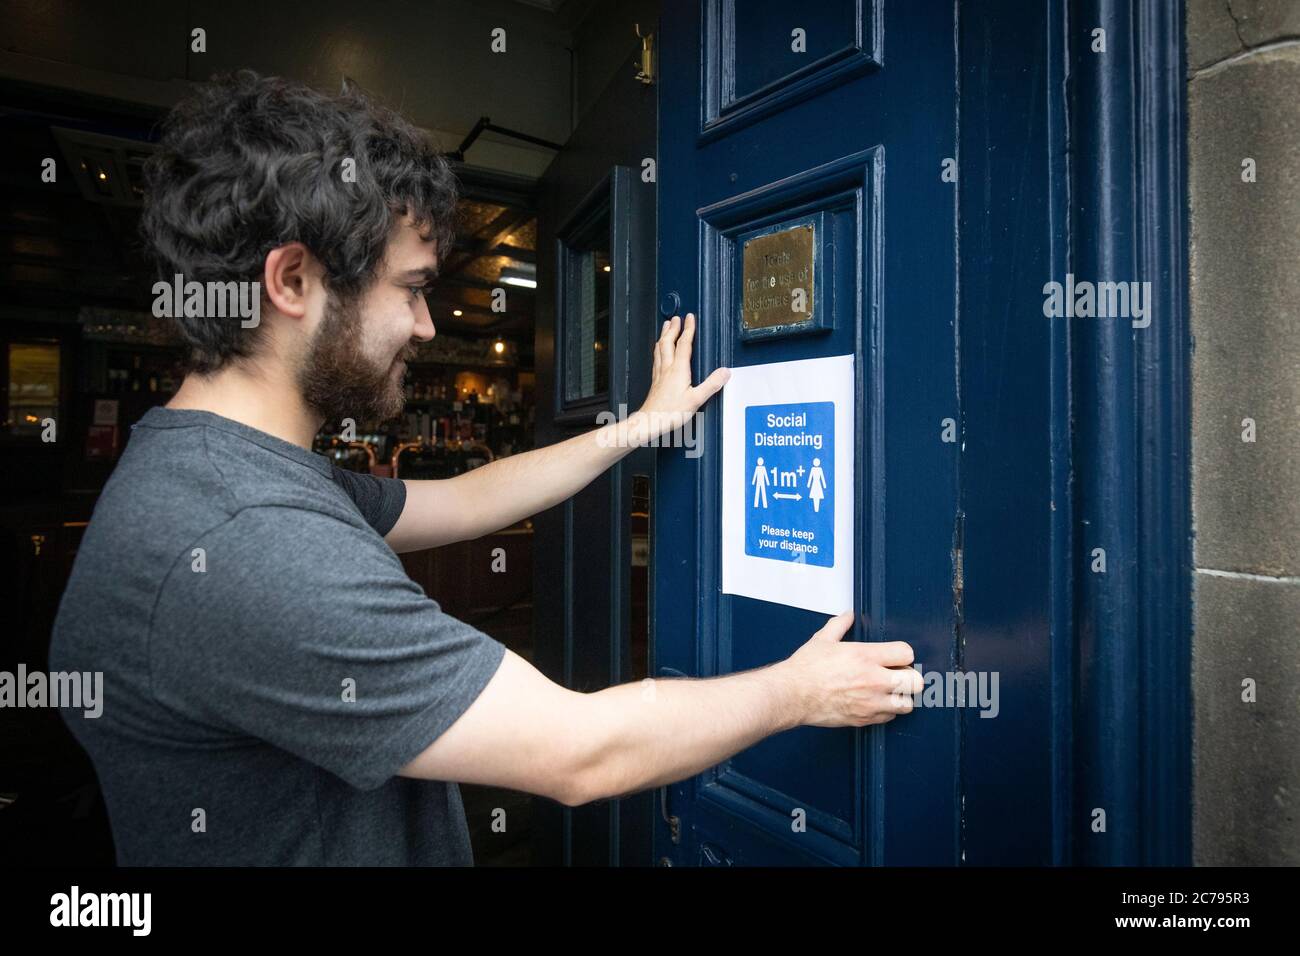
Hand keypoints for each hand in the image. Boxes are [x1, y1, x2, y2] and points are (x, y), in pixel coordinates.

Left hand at [634, 313, 729, 441]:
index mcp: (678, 370)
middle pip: (668, 342)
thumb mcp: (696, 399)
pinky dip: (659, 349)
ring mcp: (659, 374)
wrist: (651, 421)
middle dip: (673, 328)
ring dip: (664, 336)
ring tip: (665, 327)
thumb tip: (724, 372)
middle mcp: (667, 368)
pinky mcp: (655, 381)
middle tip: (676, 318)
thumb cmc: (670, 413)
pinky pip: (656, 359)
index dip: (688, 330)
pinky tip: (658, 351)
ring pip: (660, 349)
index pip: (684, 344)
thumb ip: (711, 385)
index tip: (690, 318)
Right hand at [780, 611, 921, 727]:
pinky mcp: (864, 719)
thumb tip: (848, 615)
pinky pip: (890, 717)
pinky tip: (875, 702)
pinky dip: (886, 711)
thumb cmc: (805, 669)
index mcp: (865, 656)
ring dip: (901, 697)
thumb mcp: (823, 639)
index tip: (897, 657)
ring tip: (889, 692)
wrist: (792, 695)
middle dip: (909, 677)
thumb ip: (840, 625)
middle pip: (915, 681)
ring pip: (907, 704)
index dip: (903, 654)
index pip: (907, 653)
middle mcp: (873, 680)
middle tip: (898, 675)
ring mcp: (870, 702)